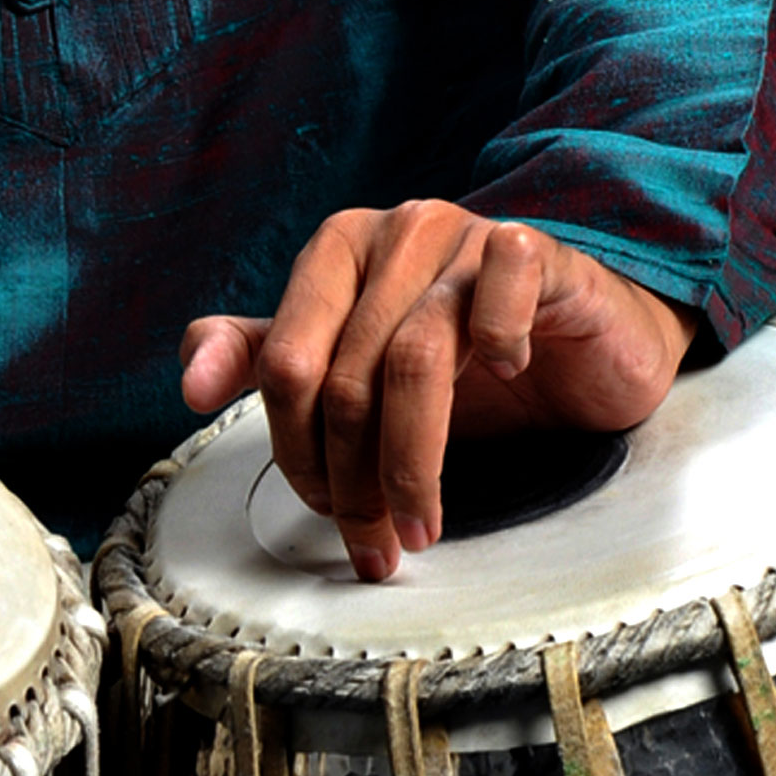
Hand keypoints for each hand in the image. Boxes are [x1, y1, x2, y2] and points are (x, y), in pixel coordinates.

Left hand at [179, 200, 696, 580]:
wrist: (585, 340)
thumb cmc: (467, 358)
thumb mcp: (358, 364)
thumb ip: (267, 360)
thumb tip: (190, 386)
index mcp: (335, 251)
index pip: (284, 367)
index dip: (297, 454)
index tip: (328, 514)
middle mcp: (394, 232)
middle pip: (344, 377)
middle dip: (353, 480)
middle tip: (376, 544)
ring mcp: (465, 234)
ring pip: (413, 357)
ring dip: (413, 462)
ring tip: (421, 526)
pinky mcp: (536, 247)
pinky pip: (502, 285)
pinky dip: (499, 342)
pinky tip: (510, 375)